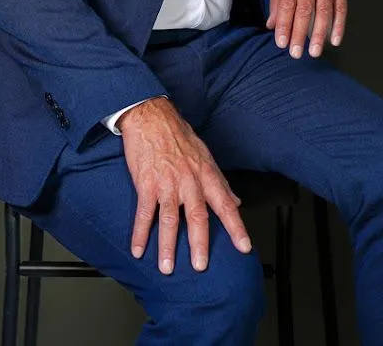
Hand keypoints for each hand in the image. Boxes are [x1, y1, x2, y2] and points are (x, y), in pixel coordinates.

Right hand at [117, 96, 251, 273]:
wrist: (151, 115)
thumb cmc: (178, 134)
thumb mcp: (205, 154)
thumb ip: (220, 181)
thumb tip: (235, 201)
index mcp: (206, 174)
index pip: (225, 204)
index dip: (236, 226)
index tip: (244, 247)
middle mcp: (189, 181)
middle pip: (197, 216)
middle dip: (199, 244)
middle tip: (200, 266)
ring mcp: (167, 183)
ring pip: (170, 219)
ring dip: (167, 245)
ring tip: (167, 267)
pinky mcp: (146, 183)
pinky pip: (144, 212)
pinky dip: (140, 233)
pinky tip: (138, 249)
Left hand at [265, 0, 347, 57]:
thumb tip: (273, 25)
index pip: (287, 2)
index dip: (285, 24)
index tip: (282, 43)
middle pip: (305, 8)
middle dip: (300, 33)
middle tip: (297, 53)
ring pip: (324, 8)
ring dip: (320, 33)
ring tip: (315, 51)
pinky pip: (341, 4)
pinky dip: (339, 23)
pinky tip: (335, 38)